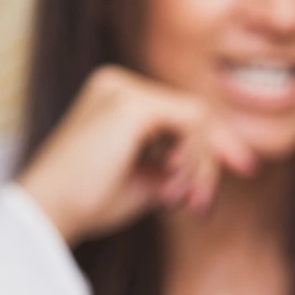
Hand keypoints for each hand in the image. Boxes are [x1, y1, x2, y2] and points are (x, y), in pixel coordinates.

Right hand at [18, 65, 255, 245]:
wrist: (52, 212)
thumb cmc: (91, 201)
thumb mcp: (148, 178)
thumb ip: (181, 164)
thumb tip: (222, 164)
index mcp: (117, 96)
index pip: (183, 115)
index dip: (214, 147)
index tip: (242, 173)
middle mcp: (118, 83)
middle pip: (196, 116)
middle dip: (211, 162)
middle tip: (204, 205)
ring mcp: (124, 88)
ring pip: (199, 121)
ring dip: (200, 167)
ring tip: (176, 199)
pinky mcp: (131, 104)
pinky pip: (193, 123)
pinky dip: (193, 156)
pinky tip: (170, 180)